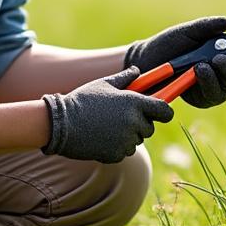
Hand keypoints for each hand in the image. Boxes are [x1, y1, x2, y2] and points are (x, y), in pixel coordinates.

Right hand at [40, 67, 174, 163]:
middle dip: (140, 123)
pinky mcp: (116, 154)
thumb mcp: (103, 84)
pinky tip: (101, 137)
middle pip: (150, 128)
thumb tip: (137, 71)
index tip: (159, 111)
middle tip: (122, 117)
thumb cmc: (82, 100)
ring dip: (128, 136)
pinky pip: (124, 151)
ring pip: (136, 141)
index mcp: (134, 102)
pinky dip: (116, 147)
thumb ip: (125, 78)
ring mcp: (125, 140)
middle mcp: (133, 122)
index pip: (164, 110)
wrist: (60, 124)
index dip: (163, 111)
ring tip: (107, 126)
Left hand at [124, 16, 225, 108]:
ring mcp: (212, 87)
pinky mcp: (201, 99)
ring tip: (201, 66)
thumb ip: (206, 27)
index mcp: (222, 53)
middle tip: (218, 59)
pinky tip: (196, 75)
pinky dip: (206, 86)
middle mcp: (220, 72)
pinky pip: (211, 97)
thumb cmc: (168, 44)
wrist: (147, 60)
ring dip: (217, 77)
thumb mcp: (187, 32)